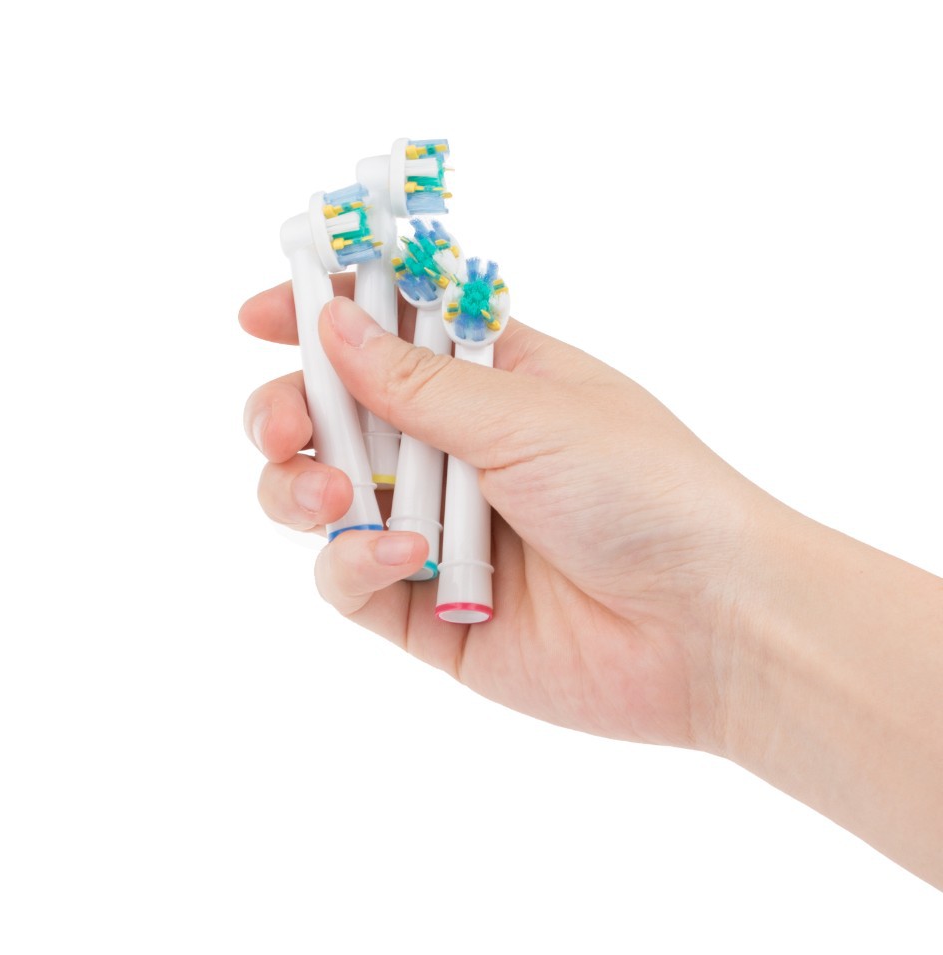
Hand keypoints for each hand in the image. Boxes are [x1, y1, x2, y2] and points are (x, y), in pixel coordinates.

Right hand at [240, 282, 773, 753]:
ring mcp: (437, 533)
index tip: (258, 318)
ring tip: (333, 496)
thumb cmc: (644, 491)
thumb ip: (416, 383)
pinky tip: (401, 558)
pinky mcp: (427, 611)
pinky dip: (356, 564)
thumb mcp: (526, 413)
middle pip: (333, 420)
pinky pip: (351, 581)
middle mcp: (455, 453)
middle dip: (289, 414)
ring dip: (303, 488)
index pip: (385, 334)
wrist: (706, 627)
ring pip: (324, 500)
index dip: (320, 318)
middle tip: (284, 426)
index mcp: (488, 383)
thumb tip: (331, 323)